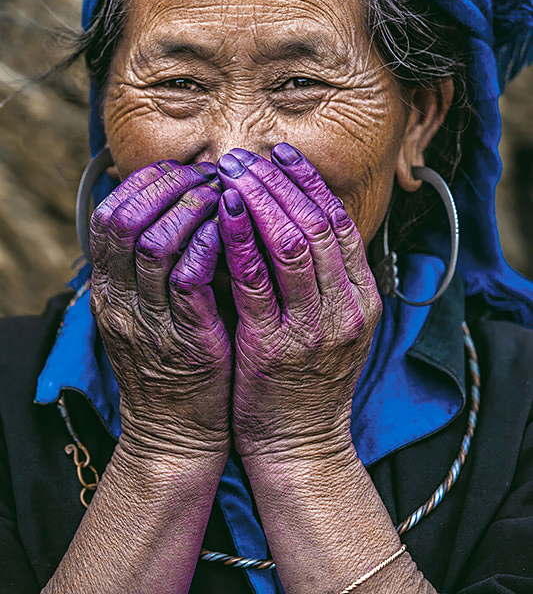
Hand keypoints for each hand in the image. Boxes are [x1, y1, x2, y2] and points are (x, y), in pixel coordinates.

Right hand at [89, 160, 231, 460]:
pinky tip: (231, 230)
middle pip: (126, 221)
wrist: (176, 433)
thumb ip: (157, 263)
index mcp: (108, 289)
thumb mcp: (148, 309)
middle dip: (167, 188)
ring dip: (190, 210)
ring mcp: (148, 322)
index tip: (180, 169)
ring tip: (222, 194)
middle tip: (207, 175)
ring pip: (154, 244)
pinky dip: (208, 247)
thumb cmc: (173, 358)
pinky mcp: (183, 341)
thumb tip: (181, 204)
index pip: (109, 216)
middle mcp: (119, 301)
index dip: (144, 184)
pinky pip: (189, 281)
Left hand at [216, 145, 381, 462]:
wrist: (301, 445)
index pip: (341, 222)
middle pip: (319, 223)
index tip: (281, 153)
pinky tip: (225, 213)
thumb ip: (325, 276)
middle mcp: (347, 306)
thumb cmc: (308, 379)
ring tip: (232, 172)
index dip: (310, 182)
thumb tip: (297, 216)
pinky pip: (258, 281)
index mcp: (363, 297)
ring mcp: (315, 327)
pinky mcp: (276, 346)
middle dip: (281, 181)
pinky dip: (242, 241)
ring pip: (294, 242)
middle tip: (247, 154)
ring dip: (261, 199)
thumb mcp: (333, 323)